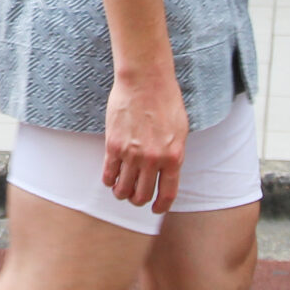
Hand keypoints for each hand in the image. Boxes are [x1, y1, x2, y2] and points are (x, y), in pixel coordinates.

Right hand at [101, 66, 188, 211]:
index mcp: (173, 157)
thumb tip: (167, 172)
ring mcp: (132, 154)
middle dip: (138, 200)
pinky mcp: (113, 145)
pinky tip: (110, 178)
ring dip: (122, 193)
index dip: (160, 206)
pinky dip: (109, 180)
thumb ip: (174, 154)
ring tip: (121, 189)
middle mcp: (153, 160)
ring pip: (123, 189)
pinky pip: (108, 174)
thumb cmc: (165, 101)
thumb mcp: (180, 131)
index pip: (167, 194)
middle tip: (135, 197)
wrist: (145, 81)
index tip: (155, 209)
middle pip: (143, 195)